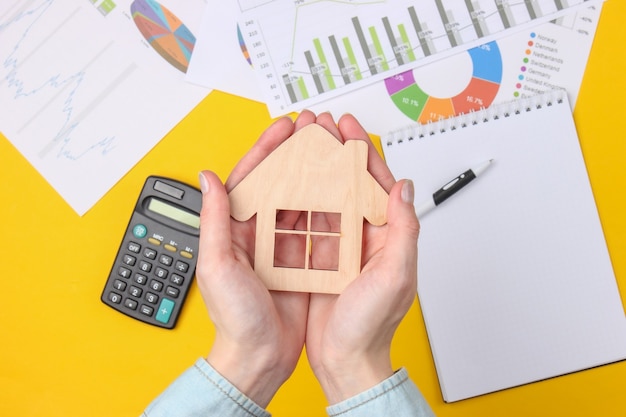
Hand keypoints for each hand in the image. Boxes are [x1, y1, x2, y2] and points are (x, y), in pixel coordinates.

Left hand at [196, 113, 319, 406]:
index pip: (250, 177)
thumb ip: (213, 220)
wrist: (259, 357)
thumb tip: (207, 177)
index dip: (266, 149)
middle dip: (296, 154)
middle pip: (279, 182)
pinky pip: (318, 227)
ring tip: (330, 152)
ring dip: (314, 175)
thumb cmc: (234, 319)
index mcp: (234, 229)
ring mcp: (282, 246)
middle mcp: (258, 232)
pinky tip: (342, 193)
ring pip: (300, 200)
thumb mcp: (217, 266)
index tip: (284, 128)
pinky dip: (329, 208)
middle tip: (313, 131)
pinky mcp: (302, 261)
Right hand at [305, 113, 419, 403]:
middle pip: (350, 183)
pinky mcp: (319, 258)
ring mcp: (340, 246)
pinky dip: (297, 202)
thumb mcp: (396, 275)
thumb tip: (405, 187)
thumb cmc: (372, 325)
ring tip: (301, 149)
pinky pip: (307, 222)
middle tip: (319, 129)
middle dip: (335, 153)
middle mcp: (365, 236)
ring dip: (314, 171)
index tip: (348, 128)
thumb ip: (404, 229)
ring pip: (327, 197)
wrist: (345, 360)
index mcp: (387, 235)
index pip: (379, 183)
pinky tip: (284, 187)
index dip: (363, 152)